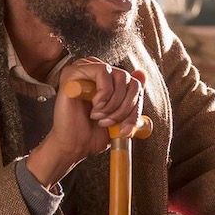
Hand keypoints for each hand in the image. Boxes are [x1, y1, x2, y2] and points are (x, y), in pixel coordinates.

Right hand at [28, 58, 144, 186]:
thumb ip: (132, 97)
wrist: (72, 146)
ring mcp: (83, 68)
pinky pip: (102, 72)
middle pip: (129, 79)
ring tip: (100, 116)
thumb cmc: (92, 132)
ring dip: (114, 103)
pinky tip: (93, 108)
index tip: (126, 128)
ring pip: (119, 74)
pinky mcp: (73, 72)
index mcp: (107, 79)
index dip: (135, 107)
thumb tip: (142, 74)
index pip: (135, 84)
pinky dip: (103, 94)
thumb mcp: (122, 116)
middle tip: (110, 123)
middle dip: (124, 107)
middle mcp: (95, 70)